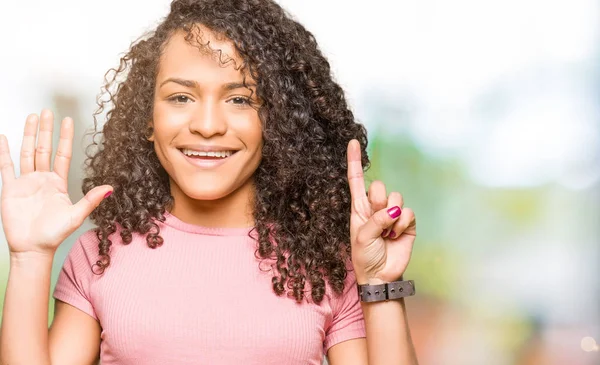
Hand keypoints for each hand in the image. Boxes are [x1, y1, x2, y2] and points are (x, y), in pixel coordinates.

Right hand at [0, 110, 111, 255]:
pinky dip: (4, 152)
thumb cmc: (55, 235)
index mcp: (58, 183)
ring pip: (26, 153)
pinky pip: (5, 167)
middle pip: (43, 148)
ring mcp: (25, 182)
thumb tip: (110, 188)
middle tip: (47, 111)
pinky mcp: (10, 189)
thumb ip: (91, 200)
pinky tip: (4, 137)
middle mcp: (42, 179)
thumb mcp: (76, 215)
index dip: (65, 137)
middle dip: (45, 130)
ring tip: (30, 117)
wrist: (33, 249)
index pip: (62, 154)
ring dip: (27, 135)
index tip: (68, 120)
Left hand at [346, 139, 416, 283]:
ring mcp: (392, 215)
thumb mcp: (362, 236)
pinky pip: (408, 212)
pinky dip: (402, 225)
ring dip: (390, 217)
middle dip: (378, 203)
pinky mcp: (407, 223)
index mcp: (359, 208)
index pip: (356, 180)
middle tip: (376, 222)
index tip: (352, 141)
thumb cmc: (364, 257)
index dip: (354, 161)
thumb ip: (376, 219)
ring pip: (396, 198)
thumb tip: (395, 210)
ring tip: (386, 234)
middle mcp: (376, 208)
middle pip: (380, 187)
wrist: (380, 277)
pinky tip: (396, 236)